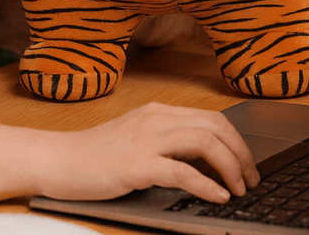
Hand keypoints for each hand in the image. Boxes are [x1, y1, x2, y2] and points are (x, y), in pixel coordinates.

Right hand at [0, 103, 258, 204]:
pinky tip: (218, 197)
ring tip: (240, 189)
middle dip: (241, 154)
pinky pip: (182, 171)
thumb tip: (203, 160)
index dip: (236, 141)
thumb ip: (165, 141)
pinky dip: (206, 185)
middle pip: (215, 127)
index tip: (246, 164)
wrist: (57, 159)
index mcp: (158, 112)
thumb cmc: (94, 155)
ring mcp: (146, 140)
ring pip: (205, 142)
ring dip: (230, 167)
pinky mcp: (136, 164)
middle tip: (252, 179)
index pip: (211, 118)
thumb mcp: (135, 138)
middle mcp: (156, 119)